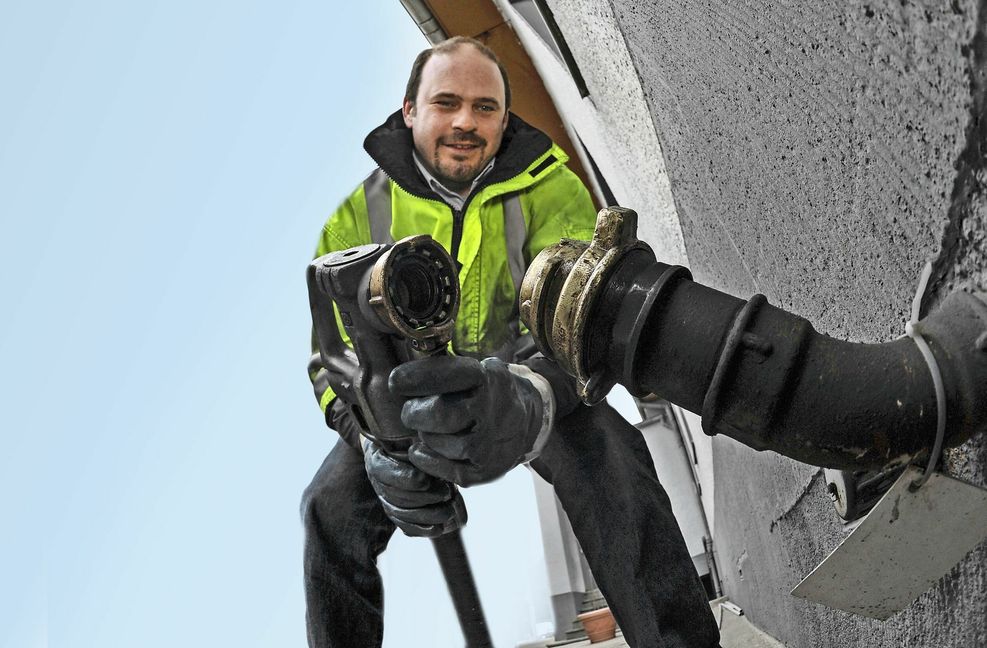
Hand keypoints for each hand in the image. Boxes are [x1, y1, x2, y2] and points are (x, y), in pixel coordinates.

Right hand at [363, 440, 466, 536]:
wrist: (401, 445)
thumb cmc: (410, 439)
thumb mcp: (411, 436)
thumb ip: (419, 442)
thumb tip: (433, 449)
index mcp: (377, 457)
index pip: (382, 471)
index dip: (404, 478)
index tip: (425, 479)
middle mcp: (378, 480)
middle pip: (395, 496)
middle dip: (424, 498)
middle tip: (447, 493)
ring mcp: (386, 498)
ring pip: (401, 514)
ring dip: (427, 515)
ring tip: (449, 510)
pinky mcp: (397, 512)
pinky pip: (405, 526)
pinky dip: (422, 529)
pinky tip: (439, 528)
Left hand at [389, 356, 548, 485]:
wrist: (528, 419)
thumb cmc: (488, 391)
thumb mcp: (476, 370)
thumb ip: (444, 370)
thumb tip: (400, 376)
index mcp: (487, 378)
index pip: (447, 375)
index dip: (415, 378)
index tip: (395, 381)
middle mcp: (492, 409)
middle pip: (438, 414)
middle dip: (414, 413)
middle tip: (411, 412)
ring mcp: (490, 442)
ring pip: (438, 443)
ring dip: (425, 436)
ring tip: (430, 429)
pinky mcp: (486, 470)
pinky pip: (445, 470)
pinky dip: (427, 459)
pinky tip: (424, 450)